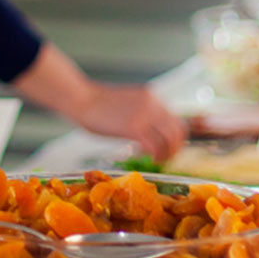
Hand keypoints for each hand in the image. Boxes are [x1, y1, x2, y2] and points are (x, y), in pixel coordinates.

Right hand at [68, 84, 186, 161]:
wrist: (81, 98)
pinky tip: (150, 159)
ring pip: (169, 139)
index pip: (175, 119)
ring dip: (167, 153)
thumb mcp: (127, 102)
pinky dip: (156, 155)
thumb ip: (142, 112)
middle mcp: (152, 104)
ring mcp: (144, 115)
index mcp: (151, 97)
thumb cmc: (97, 103)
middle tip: (167, 157)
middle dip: (175, 147)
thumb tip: (150, 130)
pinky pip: (154, 146)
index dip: (175, 137)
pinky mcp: (134, 127)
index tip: (169, 147)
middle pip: (177, 130)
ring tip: (158, 160)